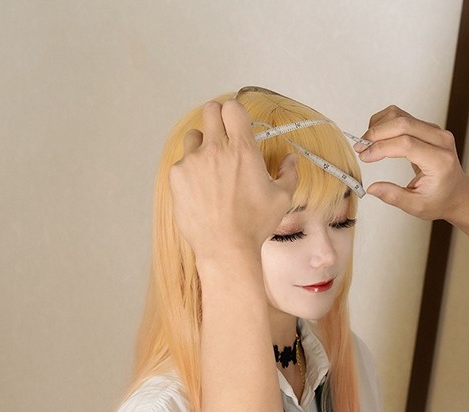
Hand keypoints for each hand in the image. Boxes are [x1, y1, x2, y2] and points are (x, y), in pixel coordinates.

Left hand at [168, 100, 298, 263]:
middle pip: (210, 110)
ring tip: (210, 166)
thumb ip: (289, 174)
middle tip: (222, 136)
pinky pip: (182, 162)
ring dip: (201, 144)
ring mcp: (193, 161)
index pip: (233, 108)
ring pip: (193, 136)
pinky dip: (190, 171)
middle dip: (217, 118)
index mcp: (243, 149)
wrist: (225, 246)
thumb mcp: (281, 199)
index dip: (235, 112)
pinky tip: (200, 190)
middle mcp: (216, 149)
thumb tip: (291, 160)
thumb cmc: (254, 224)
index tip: (237, 123)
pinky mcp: (177, 175)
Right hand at [357, 105, 468, 222]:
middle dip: (376, 133)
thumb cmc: (440, 200)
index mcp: (440, 161)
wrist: (458, 193)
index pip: (406, 144)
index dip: (381, 147)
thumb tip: (371, 188)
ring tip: (366, 143)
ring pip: (401, 115)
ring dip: (379, 125)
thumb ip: (394, 197)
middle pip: (403, 123)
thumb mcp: (417, 206)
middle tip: (360, 147)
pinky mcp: (428, 128)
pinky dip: (385, 122)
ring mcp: (436, 131)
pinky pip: (403, 116)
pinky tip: (376, 137)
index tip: (364, 156)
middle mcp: (441, 141)